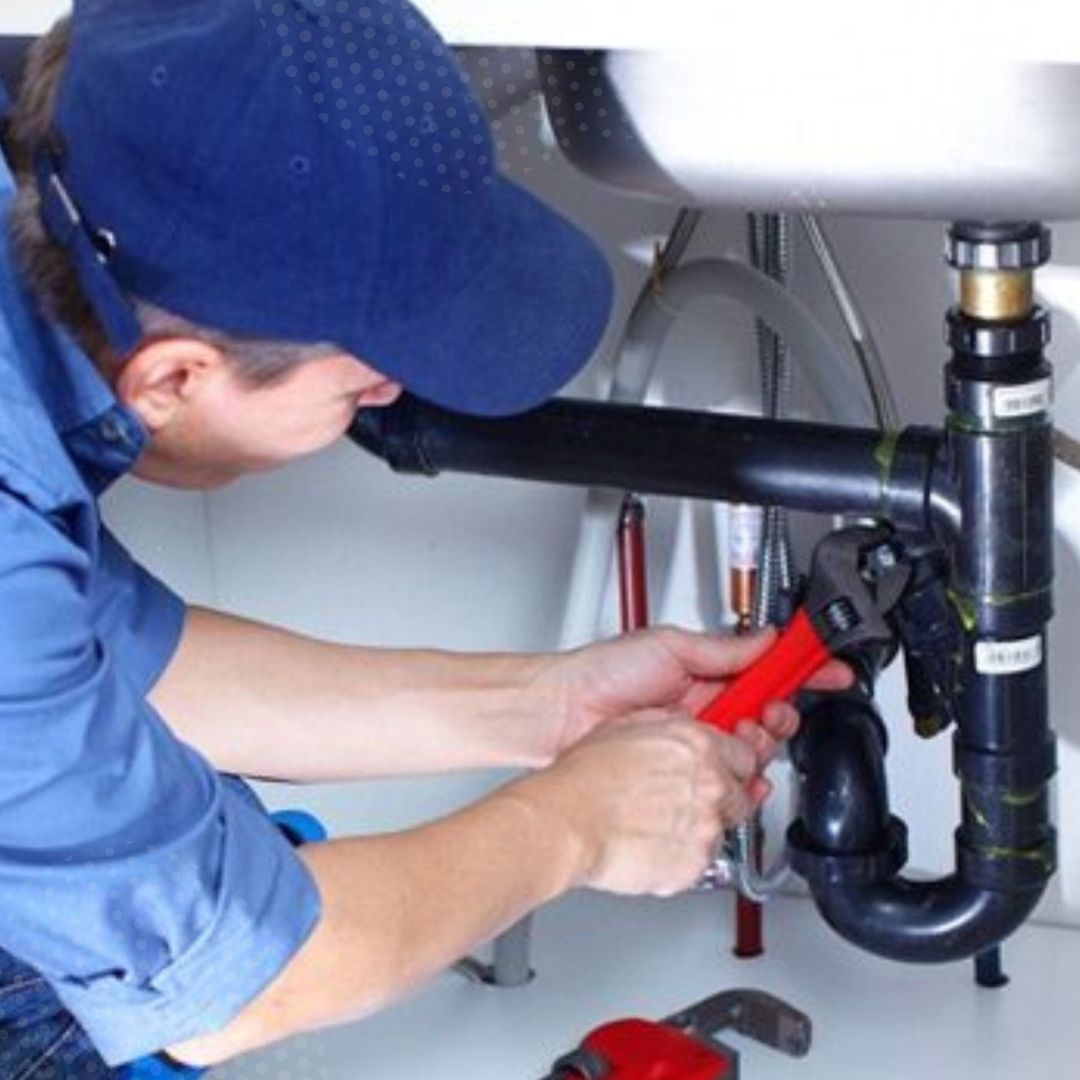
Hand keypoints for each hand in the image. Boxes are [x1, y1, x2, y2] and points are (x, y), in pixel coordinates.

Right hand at [508, 709, 763, 896]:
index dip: (733, 762)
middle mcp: (711, 784)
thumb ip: (672, 727)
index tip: (727, 767)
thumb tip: (685, 728)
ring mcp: (706, 827)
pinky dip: (683, 855)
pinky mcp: (696, 866)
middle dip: (721, 795)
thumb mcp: (629, 725)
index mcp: (699, 745)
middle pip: (743, 792)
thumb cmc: (586, 778)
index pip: (747, 753)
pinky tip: (653, 842)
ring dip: (700, 826)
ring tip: (659, 822)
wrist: (567, 823)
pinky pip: (701, 860)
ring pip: (724, 828)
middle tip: (686, 798)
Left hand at [537, 626, 851, 758]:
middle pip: (771, 714)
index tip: (831, 668)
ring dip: (758, 744)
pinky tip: (738, 774)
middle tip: (765, 713)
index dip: (804, 669)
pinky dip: (744, 779)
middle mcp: (707, 706)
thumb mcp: (669, 646)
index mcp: (708, 670)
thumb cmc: (602, 673)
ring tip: (736, 735)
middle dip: (780, 714)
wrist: (562, 714)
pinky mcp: (686, 769)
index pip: (769, 669)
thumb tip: (767, 637)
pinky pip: (730, 779)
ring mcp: (698, 739)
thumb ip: (723, 648)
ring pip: (755, 749)